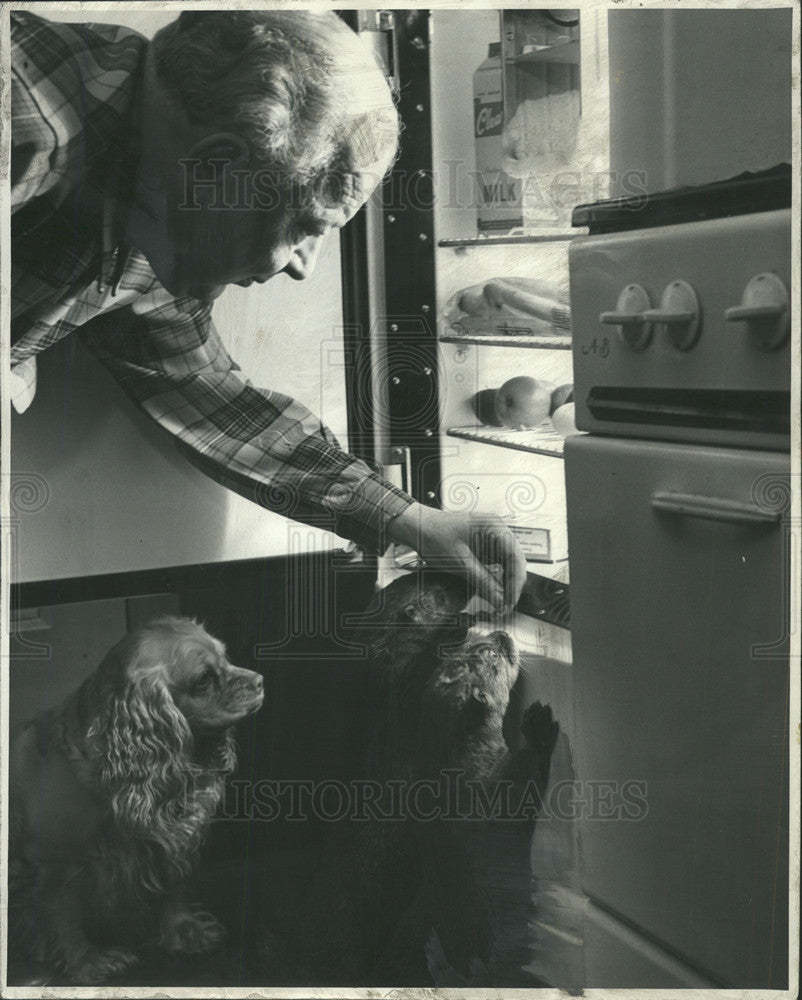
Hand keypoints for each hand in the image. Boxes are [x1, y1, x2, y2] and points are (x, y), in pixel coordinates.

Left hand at [385, 503, 526, 613]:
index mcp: (495, 527)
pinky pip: (497, 563)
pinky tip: (493, 590)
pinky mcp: (484, 545)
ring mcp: (491, 537)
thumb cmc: (434, 535)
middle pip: (515, 561)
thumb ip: (483, 582)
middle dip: (512, 585)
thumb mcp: (460, 563)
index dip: (515, 582)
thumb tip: (500, 601)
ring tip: (500, 602)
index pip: (516, 557)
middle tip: (505, 606)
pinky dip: (496, 578)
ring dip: (505, 583)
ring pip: (508, 564)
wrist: (416, 526)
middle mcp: (497, 530)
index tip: (510, 602)